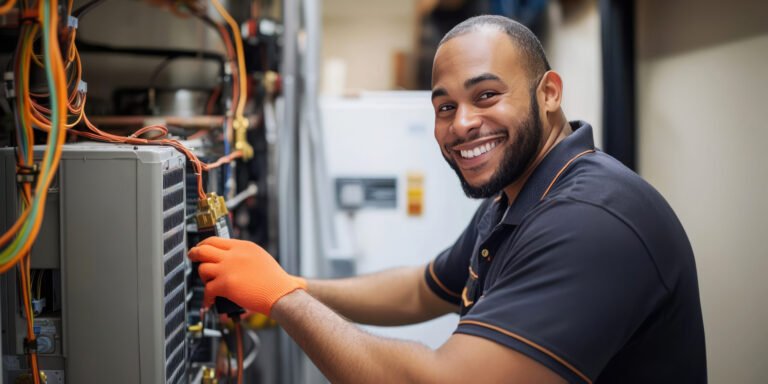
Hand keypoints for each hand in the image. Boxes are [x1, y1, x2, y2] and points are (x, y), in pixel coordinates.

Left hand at [188, 237, 303, 315]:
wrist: (281, 293)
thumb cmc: (275, 281)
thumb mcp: (260, 258)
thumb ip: (243, 256)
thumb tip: (229, 260)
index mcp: (243, 246)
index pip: (216, 240)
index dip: (204, 245)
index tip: (201, 250)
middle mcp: (234, 254)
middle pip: (204, 249)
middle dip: (195, 254)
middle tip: (192, 257)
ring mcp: (228, 268)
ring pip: (202, 268)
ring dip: (203, 278)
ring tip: (209, 283)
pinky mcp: (226, 284)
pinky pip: (207, 289)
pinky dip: (207, 297)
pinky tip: (210, 301)